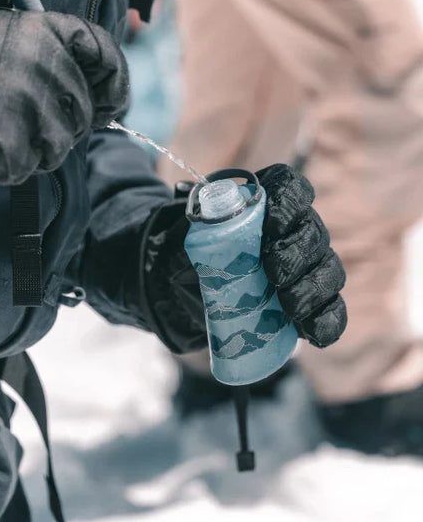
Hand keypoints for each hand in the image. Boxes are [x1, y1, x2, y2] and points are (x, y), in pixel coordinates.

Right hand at [0, 0, 128, 183]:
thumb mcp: (6, 41)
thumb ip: (50, 60)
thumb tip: (96, 103)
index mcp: (45, 29)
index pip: (105, 54)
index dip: (113, 86)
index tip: (107, 107)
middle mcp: (42, 58)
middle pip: (81, 114)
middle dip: (58, 130)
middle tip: (20, 127)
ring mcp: (25, 96)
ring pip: (58, 148)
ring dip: (31, 153)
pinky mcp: (5, 132)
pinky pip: (24, 169)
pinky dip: (2, 169)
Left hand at [134, 164, 346, 353]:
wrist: (195, 288)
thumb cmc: (196, 252)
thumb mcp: (189, 233)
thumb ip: (196, 223)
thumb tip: (202, 217)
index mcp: (267, 202)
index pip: (289, 187)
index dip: (288, 202)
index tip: (271, 225)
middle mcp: (296, 228)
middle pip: (312, 232)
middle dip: (297, 253)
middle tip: (274, 274)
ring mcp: (309, 264)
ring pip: (328, 270)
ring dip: (312, 288)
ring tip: (290, 307)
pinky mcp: (313, 300)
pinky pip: (332, 309)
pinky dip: (327, 322)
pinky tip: (314, 335)